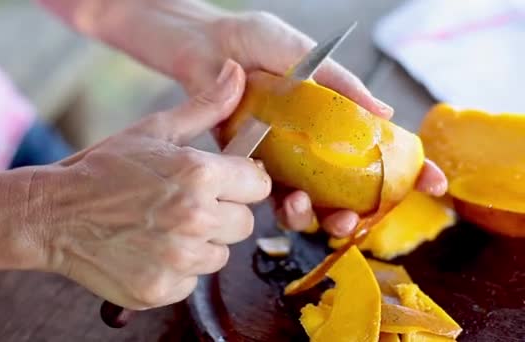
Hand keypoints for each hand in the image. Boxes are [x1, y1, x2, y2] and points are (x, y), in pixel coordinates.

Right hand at [32, 61, 270, 308]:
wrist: (53, 214)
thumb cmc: (104, 168)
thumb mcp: (155, 130)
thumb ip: (205, 106)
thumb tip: (237, 72)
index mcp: (198, 173)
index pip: (259, 184)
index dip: (242, 182)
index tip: (224, 183)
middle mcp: (194, 218)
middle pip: (244, 224)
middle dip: (223, 214)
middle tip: (186, 205)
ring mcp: (178, 258)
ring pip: (220, 255)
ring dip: (200, 244)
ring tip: (164, 227)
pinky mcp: (161, 288)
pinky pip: (192, 281)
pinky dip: (176, 269)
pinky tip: (150, 251)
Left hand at [177, 11, 446, 236]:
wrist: (204, 46)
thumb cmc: (255, 43)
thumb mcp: (301, 54)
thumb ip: (339, 84)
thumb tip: (385, 114)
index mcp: (334, 120)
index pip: (381, 152)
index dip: (411, 172)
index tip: (435, 186)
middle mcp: (313, 147)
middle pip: (346, 194)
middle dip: (355, 216)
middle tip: (351, 220)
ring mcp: (283, 160)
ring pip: (308, 204)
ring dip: (312, 217)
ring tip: (303, 206)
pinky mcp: (250, 165)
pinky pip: (267, 196)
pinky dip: (277, 205)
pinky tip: (279, 197)